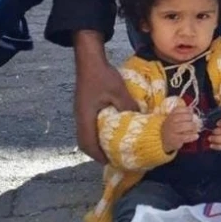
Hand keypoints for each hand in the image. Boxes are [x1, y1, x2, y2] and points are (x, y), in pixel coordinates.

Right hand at [74, 31, 136, 162]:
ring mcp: (81, 112)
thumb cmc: (102, 75)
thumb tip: (140, 120)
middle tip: (113, 158)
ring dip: (97, 143)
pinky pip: (89, 125)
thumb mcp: (118, 91)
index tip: (110, 162)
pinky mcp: (85, 107)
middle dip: (97, 153)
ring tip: (112, 148)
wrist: (90, 59)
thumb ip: (127, 106)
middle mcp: (80, 117)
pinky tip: (110, 131)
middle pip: (84, 142)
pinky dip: (98, 133)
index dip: (97, 155)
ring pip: (86, 134)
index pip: (87, 143)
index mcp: (85, 116)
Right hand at [162, 104, 200, 152]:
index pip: (178, 109)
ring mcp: (172, 131)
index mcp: (170, 115)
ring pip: (184, 126)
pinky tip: (196, 136)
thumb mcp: (174, 119)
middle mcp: (170, 122)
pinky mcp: (175, 140)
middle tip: (194, 121)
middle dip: (191, 118)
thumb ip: (182, 114)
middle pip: (183, 117)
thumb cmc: (172, 128)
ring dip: (192, 126)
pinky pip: (185, 137)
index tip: (191, 112)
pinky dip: (192, 136)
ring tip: (195, 128)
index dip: (187, 110)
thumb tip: (192, 109)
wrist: (164, 140)